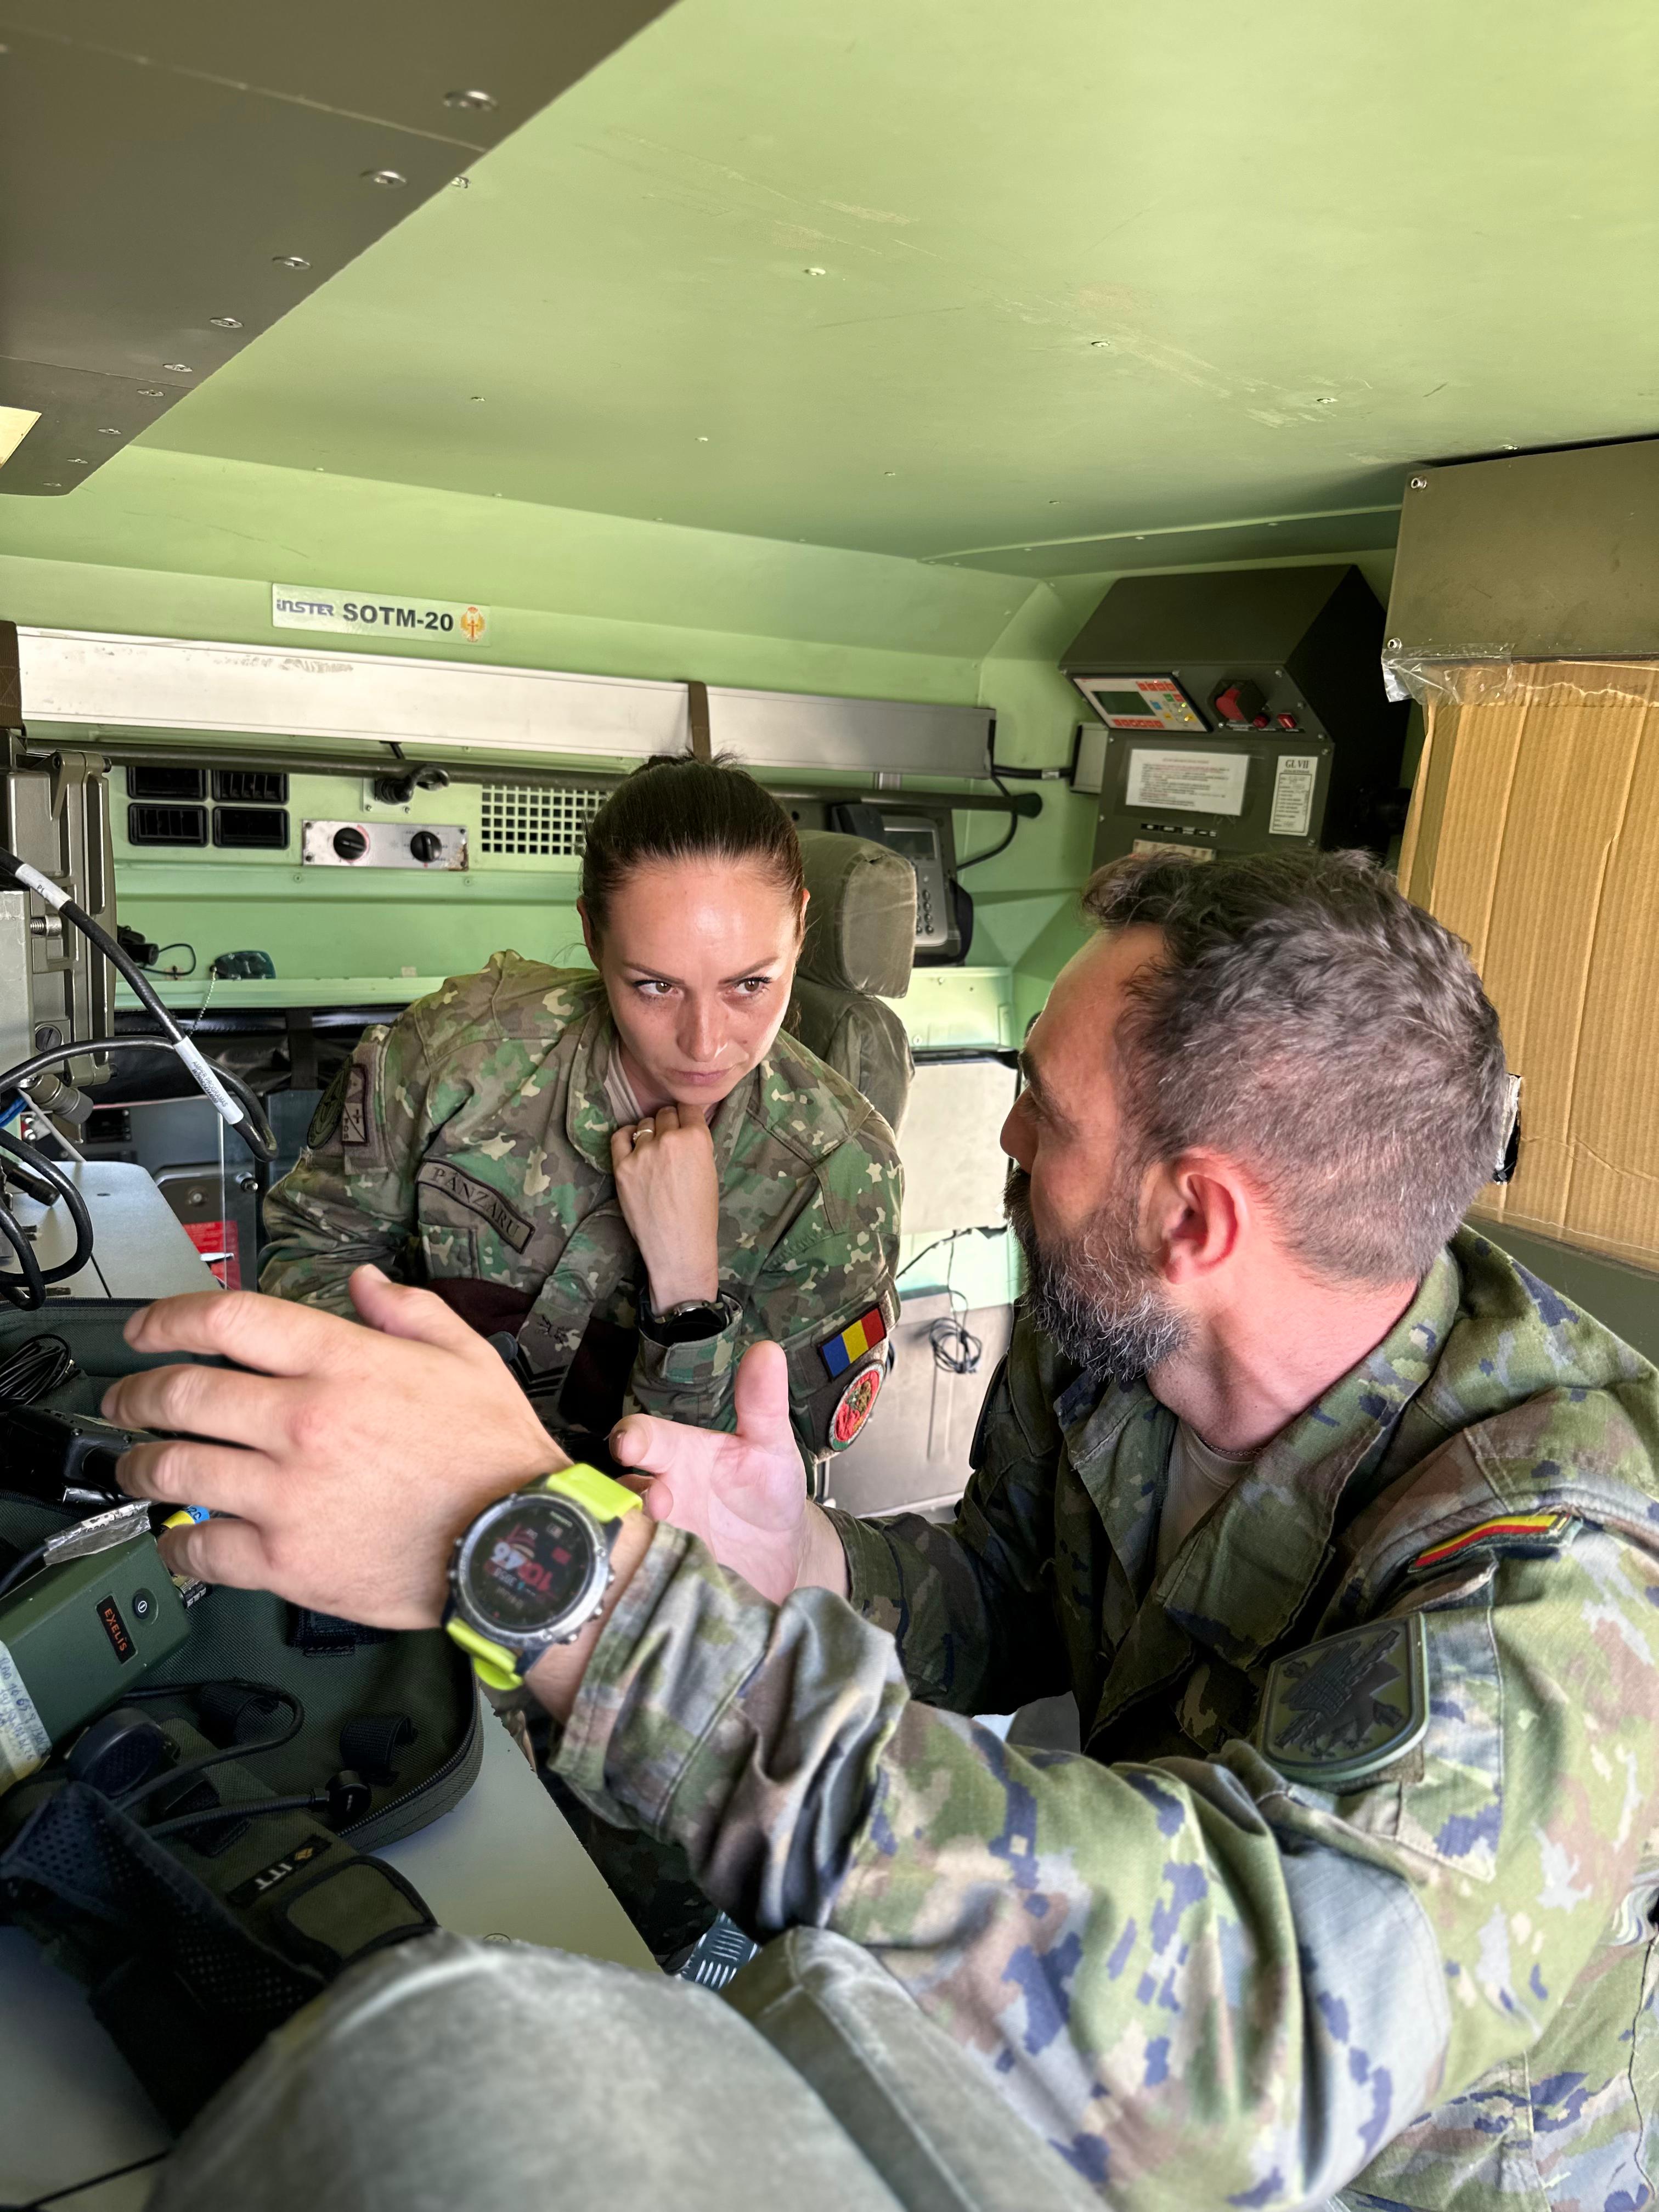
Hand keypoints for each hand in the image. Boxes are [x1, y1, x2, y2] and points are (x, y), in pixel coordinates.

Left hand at [103, 1267, 562, 1626]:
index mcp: (342, 1364)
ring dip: (139, 1468)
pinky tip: (175, 1541)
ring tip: (134, 1469)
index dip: (167, 1318)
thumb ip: (409, 1312)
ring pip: (174, 1471)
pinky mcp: (286, 1562)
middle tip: (123, 1402)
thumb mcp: (467, 1357)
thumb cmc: (495, 1455)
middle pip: (180, 1395)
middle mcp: (302, 1422)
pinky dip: (175, 1547)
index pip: (226, 1321)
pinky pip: (200, 1551)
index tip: (144, 1331)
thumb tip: (364, 1284)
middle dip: (135, 1395)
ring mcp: (287, 1495)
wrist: (519, 1545)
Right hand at [609, 1341, 847, 1602]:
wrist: (783, 1555)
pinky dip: (649, 1577)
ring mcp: (658, 1537)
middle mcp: (659, 1494)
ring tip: (671, 1543)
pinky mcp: (665, 1576)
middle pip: (623, 1488)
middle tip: (660, 1502)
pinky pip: (643, 1576)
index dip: (632, 1437)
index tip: (629, 1443)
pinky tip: (670, 1580)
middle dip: (630, 1494)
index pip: (644, 1437)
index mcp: (679, 1455)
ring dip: (641, 1538)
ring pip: (626, 1534)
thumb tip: (768, 1352)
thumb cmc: (767, 1491)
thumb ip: (763, 1403)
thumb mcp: (770, 1446)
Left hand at [610, 1105, 719, 1311]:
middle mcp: (669, 1139)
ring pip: (644, 1124)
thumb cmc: (700, 1215)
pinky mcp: (622, 1166)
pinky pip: (619, 1137)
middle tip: (670, 1141)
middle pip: (665, 1114)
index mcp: (697, 1138)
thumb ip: (696, 1145)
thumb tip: (685, 1126)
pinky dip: (627, 1137)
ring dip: (649, 1132)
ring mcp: (643, 1152)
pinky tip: (632, 1144)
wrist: (678, 1246)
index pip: (688, 1107)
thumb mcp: (709, 1171)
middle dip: (669, 1124)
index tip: (685, 1121)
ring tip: (653, 1150)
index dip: (687, 1115)